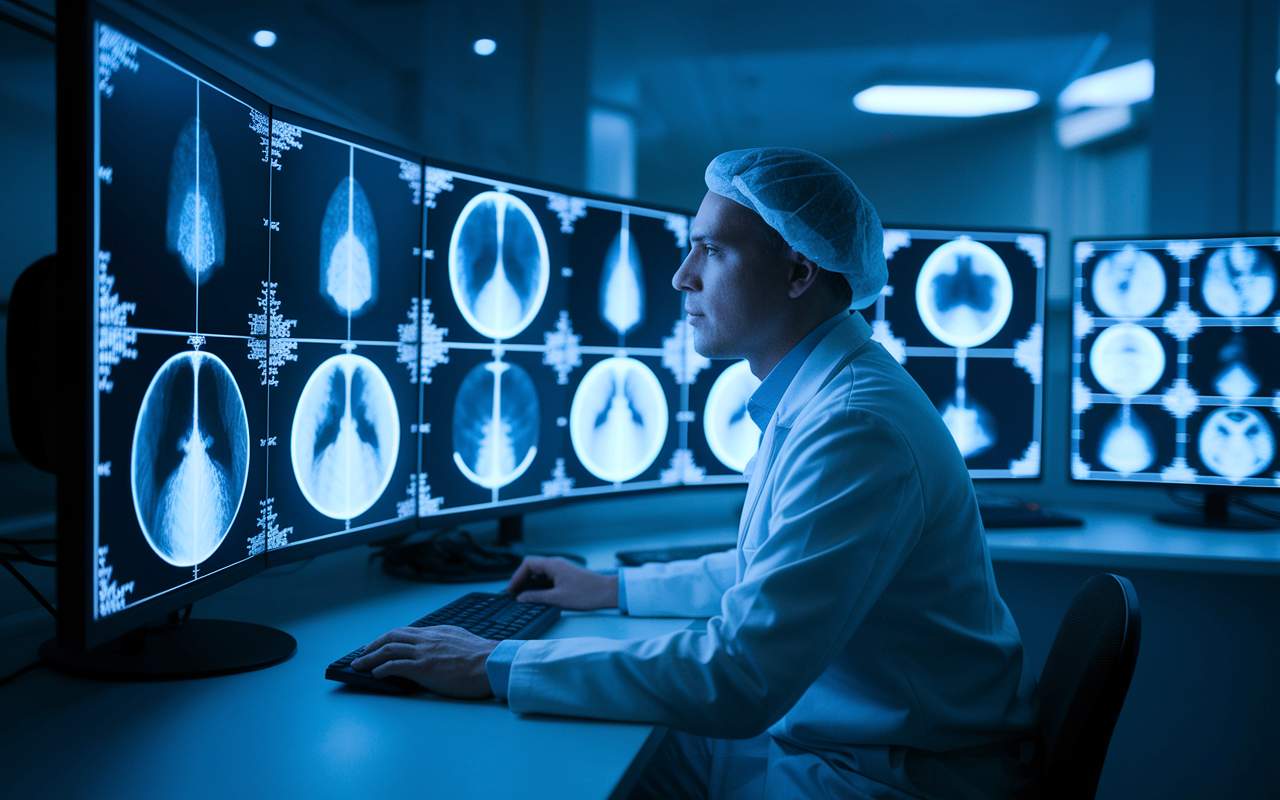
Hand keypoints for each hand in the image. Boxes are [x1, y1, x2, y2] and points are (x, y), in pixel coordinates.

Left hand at [351, 626, 497, 698]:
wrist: (493, 664)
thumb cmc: (485, 659)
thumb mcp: (464, 642)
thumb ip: (449, 643)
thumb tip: (442, 651)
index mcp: (439, 632)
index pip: (408, 632)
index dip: (391, 638)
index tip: (382, 644)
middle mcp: (428, 639)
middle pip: (393, 636)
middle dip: (374, 644)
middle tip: (363, 652)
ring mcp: (425, 652)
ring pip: (389, 649)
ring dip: (370, 657)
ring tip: (358, 665)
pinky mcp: (423, 668)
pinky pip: (395, 665)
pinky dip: (381, 668)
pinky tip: (375, 674)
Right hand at [508, 556, 618, 609]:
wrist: (607, 592)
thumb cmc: (586, 594)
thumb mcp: (558, 598)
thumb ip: (537, 597)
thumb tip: (520, 598)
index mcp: (553, 565)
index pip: (528, 564)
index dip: (517, 576)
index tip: (511, 590)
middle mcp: (556, 564)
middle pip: (532, 567)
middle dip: (521, 580)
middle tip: (515, 595)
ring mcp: (561, 569)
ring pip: (540, 573)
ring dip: (530, 584)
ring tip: (523, 597)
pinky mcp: (566, 576)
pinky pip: (548, 578)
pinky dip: (540, 586)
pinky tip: (538, 597)